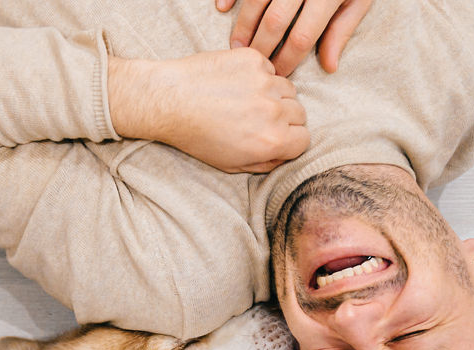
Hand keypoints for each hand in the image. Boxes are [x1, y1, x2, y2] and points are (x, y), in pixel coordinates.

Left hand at [108, 50, 308, 173]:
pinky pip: (269, 68)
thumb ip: (265, 163)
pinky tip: (237, 83)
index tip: (276, 137)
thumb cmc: (196, 136)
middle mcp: (274, 110)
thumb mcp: (231, 165)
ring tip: (248, 100)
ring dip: (275, 95)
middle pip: (299, 113)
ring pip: (288, 89)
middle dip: (284, 118)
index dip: (291, 140)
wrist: (169, 101)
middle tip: (258, 119)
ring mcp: (264, 81)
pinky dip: (259, 75)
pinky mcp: (252, 59)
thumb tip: (284, 155)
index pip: (304, 139)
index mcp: (272, 140)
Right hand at [216, 0, 373, 75]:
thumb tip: (329, 66)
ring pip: (256, 0)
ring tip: (237, 46)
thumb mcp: (358, 0)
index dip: (288, 59)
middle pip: (275, 21)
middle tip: (255, 64)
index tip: (280, 72)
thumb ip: (342, 30)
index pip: (302, 36)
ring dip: (244, 25)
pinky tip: (222, 7)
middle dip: (262, 47)